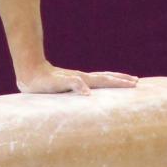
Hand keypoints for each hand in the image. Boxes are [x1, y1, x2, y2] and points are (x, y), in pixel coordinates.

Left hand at [15, 64, 138, 94]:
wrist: (30, 73)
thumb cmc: (42, 81)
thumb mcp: (57, 84)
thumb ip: (73, 85)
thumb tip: (89, 92)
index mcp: (82, 79)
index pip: (105, 80)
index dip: (119, 82)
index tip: (134, 84)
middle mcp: (82, 78)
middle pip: (106, 77)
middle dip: (121, 79)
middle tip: (136, 81)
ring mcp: (77, 79)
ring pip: (99, 78)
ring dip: (113, 79)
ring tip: (123, 81)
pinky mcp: (71, 82)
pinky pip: (91, 83)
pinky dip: (100, 84)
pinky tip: (99, 88)